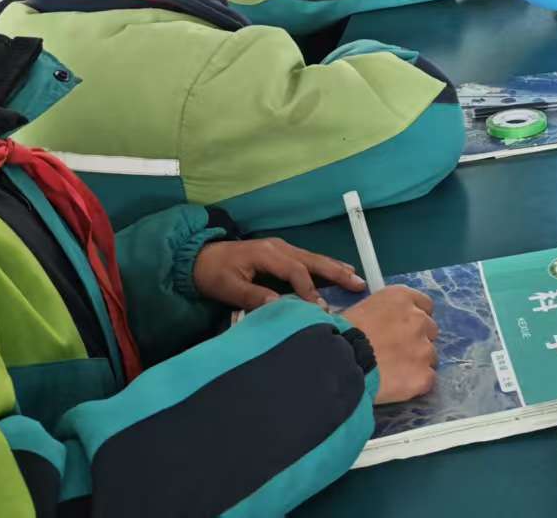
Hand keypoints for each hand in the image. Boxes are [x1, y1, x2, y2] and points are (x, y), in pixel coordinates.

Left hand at [192, 237, 364, 309]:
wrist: (198, 258)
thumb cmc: (213, 273)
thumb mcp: (228, 288)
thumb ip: (253, 296)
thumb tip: (280, 305)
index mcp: (267, 254)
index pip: (295, 271)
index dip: (309, 289)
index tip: (321, 307)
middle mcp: (279, 247)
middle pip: (312, 260)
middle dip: (336, 272)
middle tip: (358, 283)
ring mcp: (281, 248)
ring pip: (313, 258)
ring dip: (335, 268)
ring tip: (355, 277)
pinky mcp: (280, 253)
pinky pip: (307, 259)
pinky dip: (324, 266)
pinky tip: (337, 270)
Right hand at [342, 286, 439, 403]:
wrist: (339, 365)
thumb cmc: (340, 336)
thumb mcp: (361, 310)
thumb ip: (383, 313)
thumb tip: (383, 323)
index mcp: (401, 298)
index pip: (424, 305)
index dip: (414, 318)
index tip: (405, 329)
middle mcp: (418, 319)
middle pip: (430, 330)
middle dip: (417, 340)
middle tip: (396, 352)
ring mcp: (424, 348)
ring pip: (430, 356)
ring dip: (417, 363)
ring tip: (393, 372)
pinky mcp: (424, 375)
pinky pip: (427, 380)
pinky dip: (416, 384)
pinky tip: (397, 385)